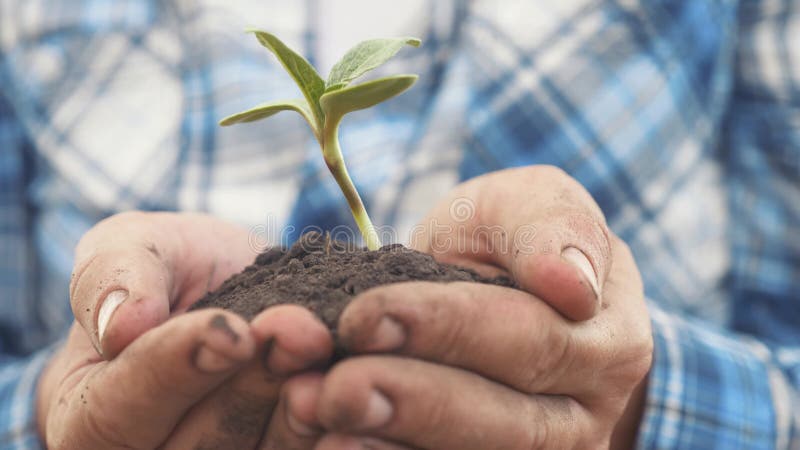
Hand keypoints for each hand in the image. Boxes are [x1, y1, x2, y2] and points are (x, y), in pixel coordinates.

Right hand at [37, 212, 332, 448]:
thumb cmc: (167, 272)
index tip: (236, 331)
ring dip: (298, 411)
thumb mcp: (131, 248)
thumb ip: (113, 276)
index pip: (121, 409)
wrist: (228, 290)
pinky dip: (333, 430)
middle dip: (252, 385)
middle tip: (301, 332)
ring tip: (327, 353)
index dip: (179, 369)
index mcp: (88, 418)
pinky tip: (360, 389)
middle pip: (197, 446)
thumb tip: (121, 323)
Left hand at [283, 166, 652, 448]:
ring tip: (321, 419)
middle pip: (504, 423)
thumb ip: (551, 226)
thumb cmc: (511, 242)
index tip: (366, 317)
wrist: (500, 292)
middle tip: (334, 388)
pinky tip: (333, 445)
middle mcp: (583, 415)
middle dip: (413, 402)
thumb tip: (572, 283)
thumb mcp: (528, 206)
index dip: (446, 329)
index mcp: (607, 341)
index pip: (530, 340)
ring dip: (391, 447)